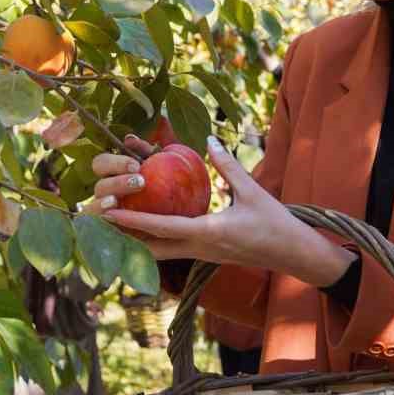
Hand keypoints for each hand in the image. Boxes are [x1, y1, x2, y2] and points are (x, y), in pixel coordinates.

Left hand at [87, 136, 355, 286]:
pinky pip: (176, 251)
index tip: (109, 213)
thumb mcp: (252, 191)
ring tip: (115, 232)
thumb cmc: (275, 223)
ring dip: (139, 244)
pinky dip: (157, 244)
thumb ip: (227, 166)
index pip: (162, 227)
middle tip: (100, 226)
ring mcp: (203, 255)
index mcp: (208, 233)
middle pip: (153, 248)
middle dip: (126, 239)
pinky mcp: (208, 255)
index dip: (133, 221)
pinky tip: (146, 234)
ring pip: (162, 253)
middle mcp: (200, 248)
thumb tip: (207, 138)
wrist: (293, 254)